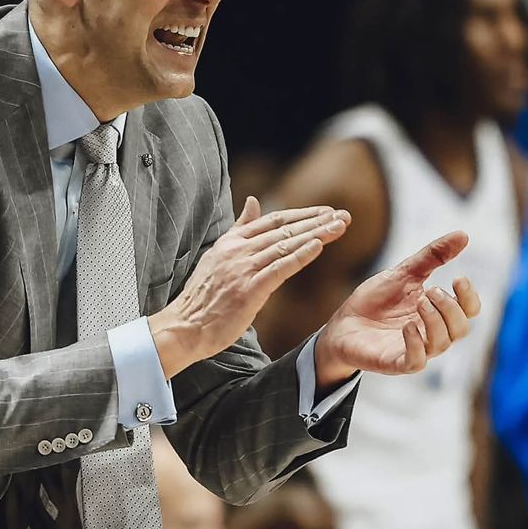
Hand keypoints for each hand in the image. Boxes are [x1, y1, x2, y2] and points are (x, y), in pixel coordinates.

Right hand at [150, 197, 349, 377]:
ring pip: (285, 245)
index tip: (326, 211)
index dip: (302, 214)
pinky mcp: (248, 290)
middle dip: (316, 221)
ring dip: (316, 234)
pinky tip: (319, 247)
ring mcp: (242, 269)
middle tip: (343, 216)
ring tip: (340, 227)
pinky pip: (279, 268)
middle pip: (284, 229)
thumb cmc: (202, 297)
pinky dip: (300, 256)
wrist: (184, 326)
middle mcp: (237, 250)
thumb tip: (253, 202)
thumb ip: (239, 229)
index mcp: (230, 242)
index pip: (273, 220)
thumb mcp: (218, 255)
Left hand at [314, 230, 479, 384]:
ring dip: (435, 321)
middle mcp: (432, 334)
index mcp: (437, 312)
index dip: (470, 297)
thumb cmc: (375, 300)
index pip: (469, 311)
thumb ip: (432, 257)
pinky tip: (407, 326)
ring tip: (420, 301)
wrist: (342, 322)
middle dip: (451, 308)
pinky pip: (416, 361)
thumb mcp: (403, 273)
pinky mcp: (395, 363)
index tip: (458, 278)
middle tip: (431, 291)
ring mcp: (415, 349)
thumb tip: (463, 235)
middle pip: (461, 329)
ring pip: (442, 343)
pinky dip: (416, 344)